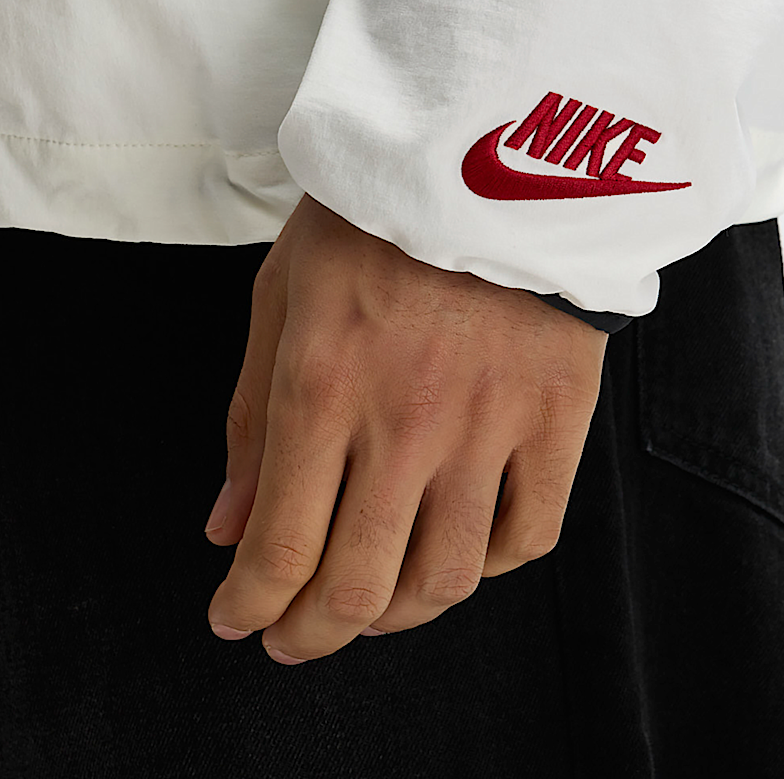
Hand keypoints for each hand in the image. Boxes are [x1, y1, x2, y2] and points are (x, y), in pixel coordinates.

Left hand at [204, 193, 607, 663]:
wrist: (493, 147)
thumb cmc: (374, 214)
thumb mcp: (283, 290)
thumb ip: (251, 415)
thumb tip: (225, 529)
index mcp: (322, 383)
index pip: (280, 548)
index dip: (250, 608)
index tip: (236, 620)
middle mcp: (405, 420)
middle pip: (358, 588)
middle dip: (309, 635)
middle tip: (293, 637)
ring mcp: (489, 424)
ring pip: (444, 579)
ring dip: (395, 616)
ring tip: (370, 606)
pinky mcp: (557, 415)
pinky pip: (527, 536)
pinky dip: (487, 568)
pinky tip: (455, 552)